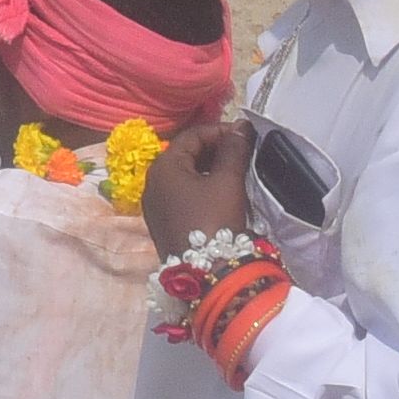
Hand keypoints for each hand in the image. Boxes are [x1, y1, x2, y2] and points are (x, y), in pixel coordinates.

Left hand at [136, 108, 252, 251]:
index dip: (220, 131)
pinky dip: (201, 186)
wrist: (204, 272)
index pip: (191, 136)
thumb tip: (240, 126)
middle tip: (244, 152)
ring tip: (237, 170)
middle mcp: (152, 181)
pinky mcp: (163, 221)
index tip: (246, 136)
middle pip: (185, 154)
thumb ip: (233, 150)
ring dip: (209, 168)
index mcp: (163, 166)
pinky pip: (182, 193)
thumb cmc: (214, 220)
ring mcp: (155, 203)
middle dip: (215, 149)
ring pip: (184, 174)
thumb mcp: (227, 181)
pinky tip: (222, 191)